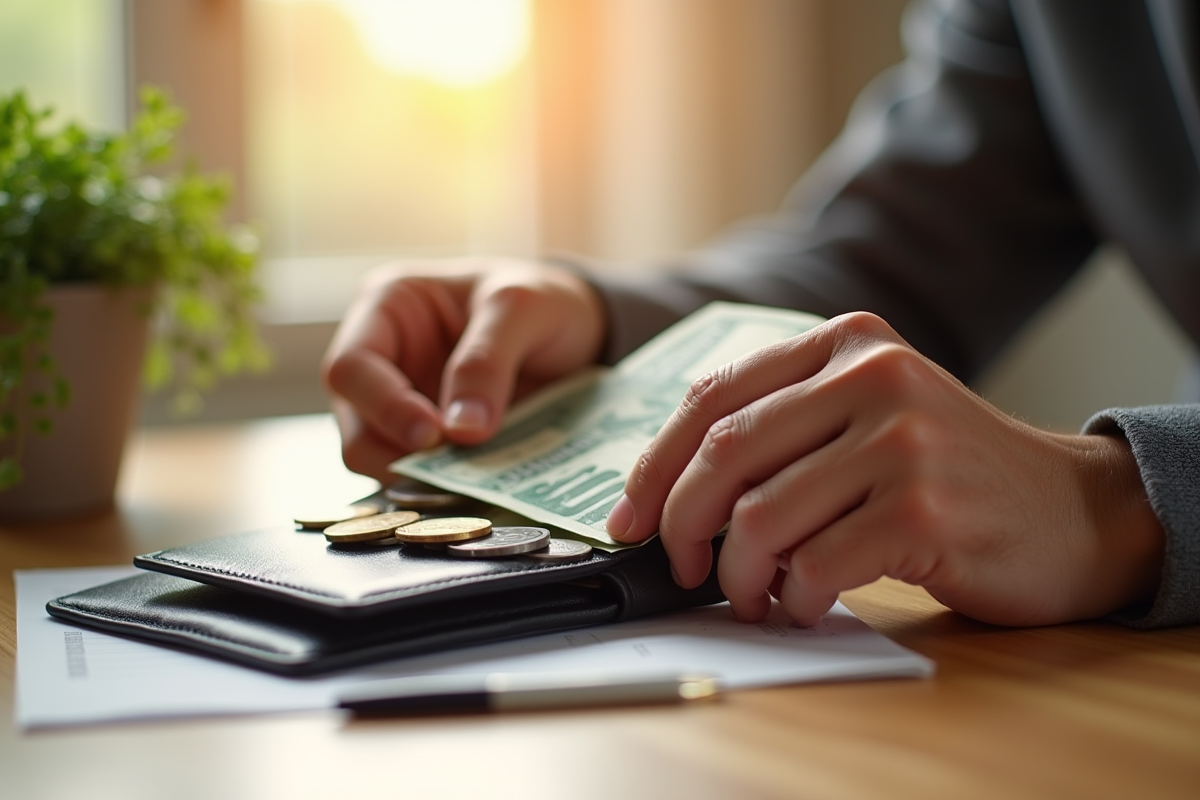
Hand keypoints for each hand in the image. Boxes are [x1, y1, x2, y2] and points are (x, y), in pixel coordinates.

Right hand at [322, 258, 605, 481]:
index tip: (433, 435)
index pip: (351, 367)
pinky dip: (446, 489)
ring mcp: (402, 407)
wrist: (578, 328)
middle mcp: (382, 361)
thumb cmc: (540, 298)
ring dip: (423, 478)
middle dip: (399, 454)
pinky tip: (480, 490)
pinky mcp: (430, 443)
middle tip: (454, 471)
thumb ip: (487, 361)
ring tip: (474, 483)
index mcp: (386, 308)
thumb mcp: (521, 308)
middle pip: (356, 425)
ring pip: (381, 461)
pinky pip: (421, 477)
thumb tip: (461, 432)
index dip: (384, 406)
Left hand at [606, 312, 1163, 626]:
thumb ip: (784, 427)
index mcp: (845, 342)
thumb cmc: (948, 472)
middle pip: (724, 452)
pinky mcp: (925, 507)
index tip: (630, 518)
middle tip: (681, 566)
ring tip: (752, 594)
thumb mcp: (867, 415)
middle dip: (681, 523)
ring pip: (761, 516)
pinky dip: (793, 598)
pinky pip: (815, 564)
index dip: (654, 465)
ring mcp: (902, 439)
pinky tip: (803, 604)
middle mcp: (872, 375)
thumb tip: (668, 492)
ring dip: (738, 574)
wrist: (1072, 511)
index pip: (712, 396)